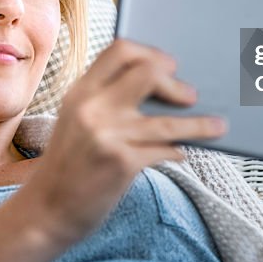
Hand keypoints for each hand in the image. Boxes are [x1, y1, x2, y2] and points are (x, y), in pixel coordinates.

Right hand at [19, 39, 225, 247]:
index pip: (119, 50)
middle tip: (190, 94)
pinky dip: (178, 150)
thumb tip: (162, 86)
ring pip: (168, 120)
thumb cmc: (68, 165)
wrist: (45, 211)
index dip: (149, 53)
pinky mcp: (121, 164)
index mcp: (80, 92)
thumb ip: (106, 99)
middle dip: (175, 82)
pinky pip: (165, 150)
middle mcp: (92, 108)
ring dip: (199, 124)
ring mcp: (107, 135)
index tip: (167, 64)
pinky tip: (182, 152)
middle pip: (147, 73)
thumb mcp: (76, 121)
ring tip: (217, 126)